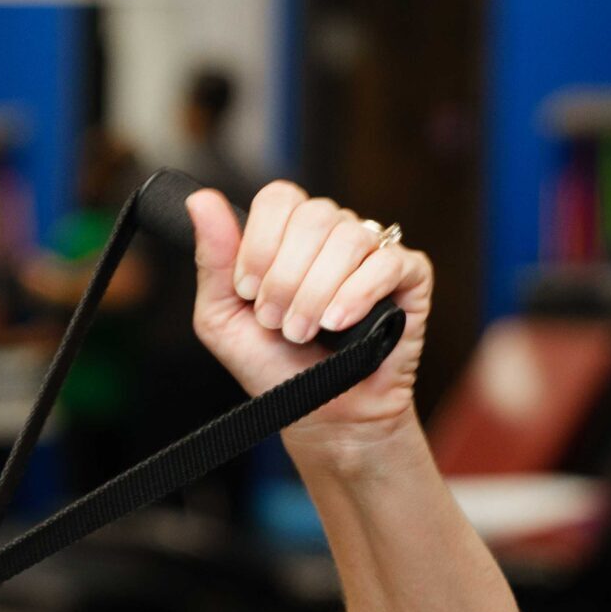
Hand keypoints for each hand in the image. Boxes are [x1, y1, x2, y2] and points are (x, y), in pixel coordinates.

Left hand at [186, 182, 433, 441]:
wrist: (319, 413)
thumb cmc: (272, 364)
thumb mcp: (222, 317)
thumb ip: (213, 260)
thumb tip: (200, 198)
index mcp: (289, 233)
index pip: (278, 198)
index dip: (259, 242)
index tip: (247, 291)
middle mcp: (333, 232)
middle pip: (313, 217)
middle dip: (285, 277)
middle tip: (275, 322)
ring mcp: (374, 250)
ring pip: (348, 238)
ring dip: (315, 292)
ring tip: (303, 332)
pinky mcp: (410, 275)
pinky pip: (387, 262)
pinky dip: (357, 294)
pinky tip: (339, 324)